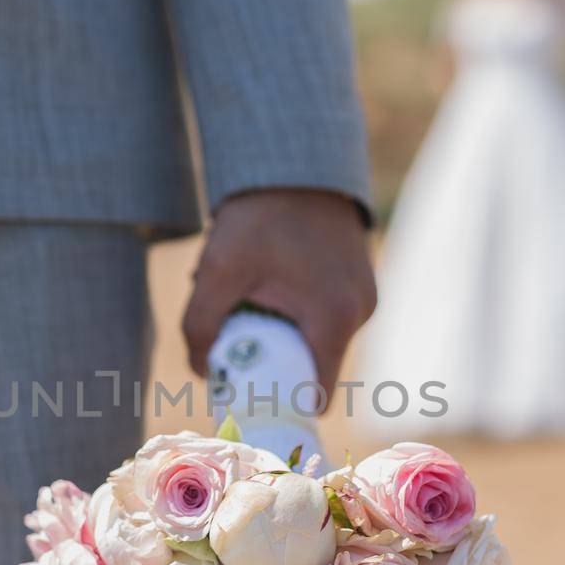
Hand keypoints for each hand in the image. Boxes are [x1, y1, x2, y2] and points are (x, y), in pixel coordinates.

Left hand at [182, 188, 375, 396]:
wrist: (295, 160)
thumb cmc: (259, 213)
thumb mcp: (219, 269)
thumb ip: (201, 325)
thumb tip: (201, 372)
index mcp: (334, 318)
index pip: (315, 395)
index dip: (280, 403)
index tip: (246, 397)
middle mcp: (359, 313)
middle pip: (310, 368)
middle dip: (270, 361)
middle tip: (231, 336)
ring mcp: (363, 297)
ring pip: (315, 341)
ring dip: (279, 332)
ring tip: (247, 296)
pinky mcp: (358, 283)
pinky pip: (324, 318)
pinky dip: (293, 313)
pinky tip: (266, 282)